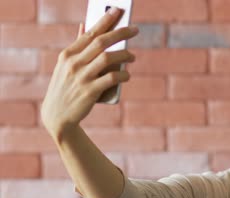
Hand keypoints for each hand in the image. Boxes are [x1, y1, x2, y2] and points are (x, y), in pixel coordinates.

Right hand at [41, 7, 137, 136]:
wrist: (57, 116)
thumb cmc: (66, 88)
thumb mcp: (66, 66)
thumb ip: (77, 47)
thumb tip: (85, 25)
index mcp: (68, 55)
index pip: (90, 33)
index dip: (105, 20)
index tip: (117, 10)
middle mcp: (73, 63)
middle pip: (101, 42)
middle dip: (120, 33)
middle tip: (135, 29)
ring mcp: (81, 78)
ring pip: (108, 58)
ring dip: (124, 55)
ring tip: (132, 57)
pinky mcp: (90, 92)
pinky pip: (111, 78)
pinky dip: (122, 75)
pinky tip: (127, 75)